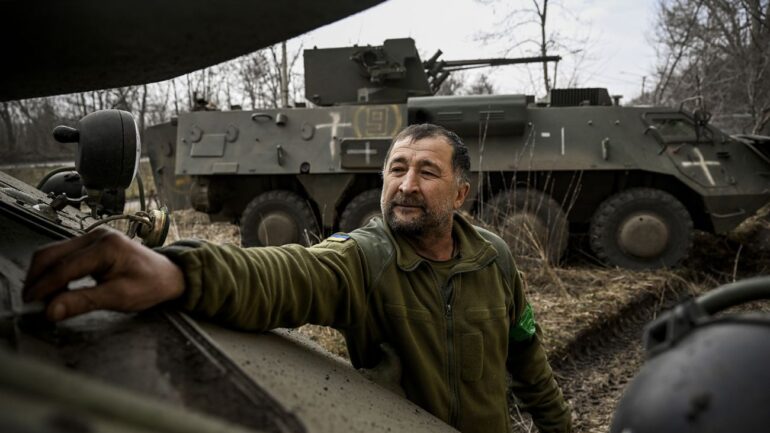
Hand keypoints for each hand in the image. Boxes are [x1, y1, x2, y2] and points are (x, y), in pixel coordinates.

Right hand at [23, 227, 184, 321]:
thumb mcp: (119, 297)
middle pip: (52, 254)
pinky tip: (54, 289)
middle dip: (37, 278)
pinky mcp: (92, 243)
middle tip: (30, 302)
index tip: (31, 304)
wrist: (170, 275)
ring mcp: (94, 237)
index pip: (64, 267)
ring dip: (43, 275)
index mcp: (106, 246)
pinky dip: (54, 271)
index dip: (44, 287)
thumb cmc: (151, 285)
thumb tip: (52, 310)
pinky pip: (64, 254)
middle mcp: (97, 236)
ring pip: (54, 252)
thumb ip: (84, 301)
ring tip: (41, 298)